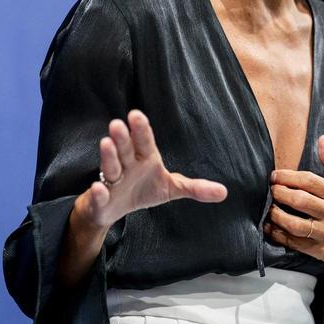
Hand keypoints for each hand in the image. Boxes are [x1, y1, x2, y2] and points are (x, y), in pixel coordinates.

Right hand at [80, 109, 227, 228]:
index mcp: (145, 158)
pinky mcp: (102, 199)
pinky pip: (100, 194)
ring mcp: (113, 181)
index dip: (141, 129)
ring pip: (111, 167)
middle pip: (125, 149)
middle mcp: (127, 165)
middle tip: (118, 123)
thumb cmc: (144, 189)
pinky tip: (98, 187)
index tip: (136, 114)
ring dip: (108, 156)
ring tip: (106, 143)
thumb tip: (224, 192)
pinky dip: (99, 191)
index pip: (144, 141)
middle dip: (122, 137)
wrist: (115, 209)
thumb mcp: (172, 188)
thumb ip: (195, 187)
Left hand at [266, 135, 323, 277]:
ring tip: (269, 210)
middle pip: (300, 200)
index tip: (275, 176)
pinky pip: (297, 244)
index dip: (288, 177)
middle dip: (279, 194)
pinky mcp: (322, 250)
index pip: (309, 181)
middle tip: (270, 191)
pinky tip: (272, 229)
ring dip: (277, 217)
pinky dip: (281, 236)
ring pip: (296, 225)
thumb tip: (322, 139)